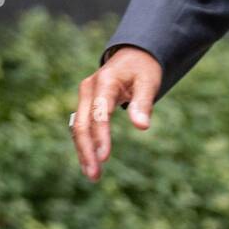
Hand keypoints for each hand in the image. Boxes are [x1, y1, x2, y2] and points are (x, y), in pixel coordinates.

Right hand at [71, 46, 161, 181]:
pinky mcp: (86, 103)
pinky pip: (82, 126)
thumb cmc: (144, 68)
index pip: (99, 113)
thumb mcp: (149, 81)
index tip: (104, 158)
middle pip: (83, 124)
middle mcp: (89, 88)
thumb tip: (142, 127)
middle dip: (87, 151)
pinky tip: (90, 161)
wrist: (134, 53)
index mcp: (105, 81)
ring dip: (84, 151)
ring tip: (93, 175)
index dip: (101, 136)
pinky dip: (85, 143)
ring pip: (79, 128)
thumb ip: (143, 103)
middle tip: (95, 175)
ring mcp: (85, 96)